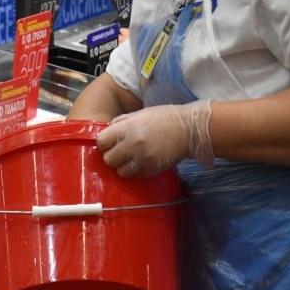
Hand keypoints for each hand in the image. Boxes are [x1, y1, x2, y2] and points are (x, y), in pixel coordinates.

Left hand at [96, 100, 213, 177]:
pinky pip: (136, 175)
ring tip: (133, 158)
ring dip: (124, 166)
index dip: (105, 143)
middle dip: (113, 156)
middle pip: (108, 160)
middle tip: (121, 152)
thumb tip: (107, 130)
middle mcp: (132, 145)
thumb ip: (122, 122)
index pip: (101, 142)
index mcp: (127, 128)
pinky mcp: (151, 169)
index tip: (110, 142)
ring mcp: (142, 159)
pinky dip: (137, 171)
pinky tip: (144, 161)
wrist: (188, 129)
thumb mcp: (140, 113)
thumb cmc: (164, 118)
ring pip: (120, 172)